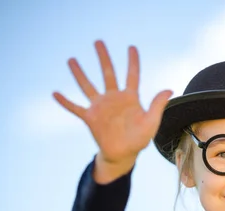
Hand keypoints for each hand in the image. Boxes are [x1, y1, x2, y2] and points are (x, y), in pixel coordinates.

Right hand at [53, 40, 172, 168]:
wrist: (123, 154)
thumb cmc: (139, 139)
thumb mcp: (151, 122)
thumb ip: (157, 105)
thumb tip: (169, 89)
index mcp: (130, 98)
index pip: (132, 75)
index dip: (133, 62)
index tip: (131, 47)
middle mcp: (114, 98)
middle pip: (108, 74)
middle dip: (103, 58)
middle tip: (98, 42)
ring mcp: (100, 107)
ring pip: (88, 86)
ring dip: (80, 74)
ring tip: (71, 60)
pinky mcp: (90, 118)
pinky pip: (75, 108)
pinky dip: (65, 102)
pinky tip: (55, 93)